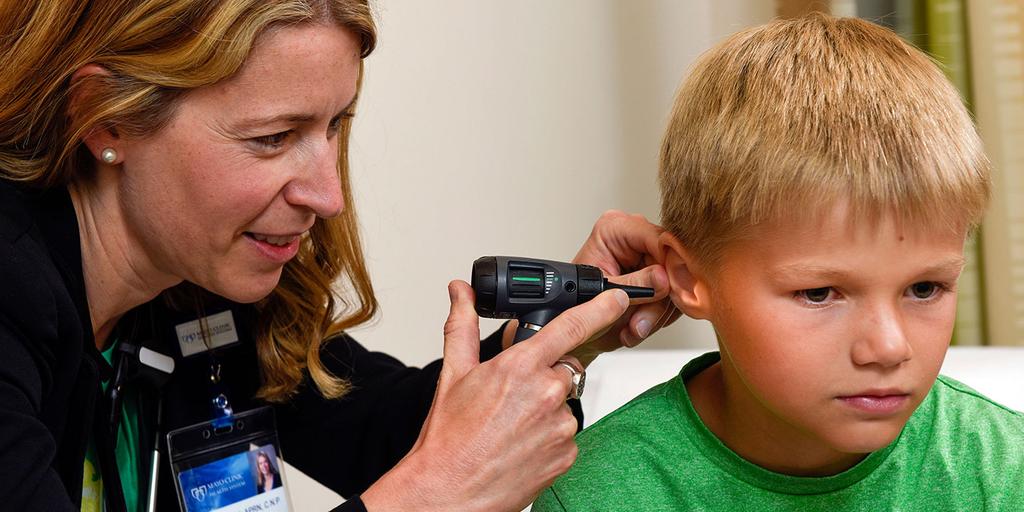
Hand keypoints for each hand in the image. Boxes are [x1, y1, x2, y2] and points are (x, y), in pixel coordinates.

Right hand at [361, 280, 628, 511]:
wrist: (449, 492)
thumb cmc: (449, 440)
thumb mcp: (453, 373)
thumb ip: (462, 325)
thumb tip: (460, 293)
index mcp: (521, 367)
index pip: (572, 326)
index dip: (601, 308)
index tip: (617, 298)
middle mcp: (547, 393)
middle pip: (565, 367)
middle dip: (545, 373)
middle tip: (512, 395)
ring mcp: (560, 426)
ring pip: (565, 401)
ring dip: (546, 407)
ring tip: (511, 425)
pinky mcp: (567, 454)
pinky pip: (566, 432)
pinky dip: (549, 434)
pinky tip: (521, 442)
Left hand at [501, 210, 677, 364]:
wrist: (572, 332)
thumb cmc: (575, 307)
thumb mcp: (601, 294)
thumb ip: (635, 285)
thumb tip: (662, 277)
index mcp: (615, 229)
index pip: (659, 239)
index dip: (673, 264)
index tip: (677, 288)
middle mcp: (634, 238)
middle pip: (671, 264)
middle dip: (659, 299)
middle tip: (640, 322)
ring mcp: (647, 257)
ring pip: (676, 285)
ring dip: (656, 314)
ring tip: (632, 327)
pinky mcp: (657, 278)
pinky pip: (675, 298)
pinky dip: (658, 318)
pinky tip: (636, 324)